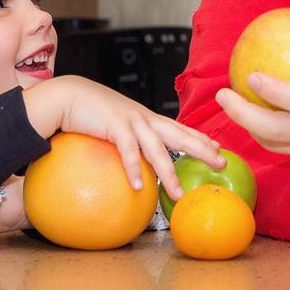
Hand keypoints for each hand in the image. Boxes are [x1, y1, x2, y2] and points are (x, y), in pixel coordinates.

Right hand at [24, 76, 223, 197]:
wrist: (68, 95)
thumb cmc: (90, 112)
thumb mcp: (116, 124)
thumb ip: (128, 139)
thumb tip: (136, 162)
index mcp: (146, 118)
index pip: (179, 127)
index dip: (199, 136)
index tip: (217, 146)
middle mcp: (144, 118)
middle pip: (180, 134)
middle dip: (202, 148)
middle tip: (221, 161)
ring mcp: (132, 121)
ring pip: (158, 149)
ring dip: (169, 173)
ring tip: (179, 194)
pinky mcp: (115, 126)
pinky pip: (128, 151)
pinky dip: (134, 169)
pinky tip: (139, 186)